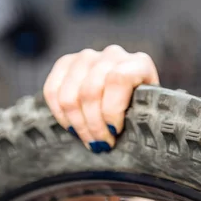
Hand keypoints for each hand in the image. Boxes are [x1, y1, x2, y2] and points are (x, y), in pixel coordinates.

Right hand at [43, 45, 158, 151]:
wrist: (129, 96)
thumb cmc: (141, 110)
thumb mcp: (148, 113)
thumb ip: (142, 117)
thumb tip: (124, 135)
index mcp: (139, 63)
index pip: (118, 80)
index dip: (112, 110)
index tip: (114, 132)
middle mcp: (112, 55)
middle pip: (91, 91)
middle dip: (94, 125)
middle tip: (101, 145)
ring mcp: (87, 57)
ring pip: (70, 95)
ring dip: (77, 124)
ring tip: (88, 140)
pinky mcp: (65, 63)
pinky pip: (52, 90)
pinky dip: (60, 115)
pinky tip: (72, 128)